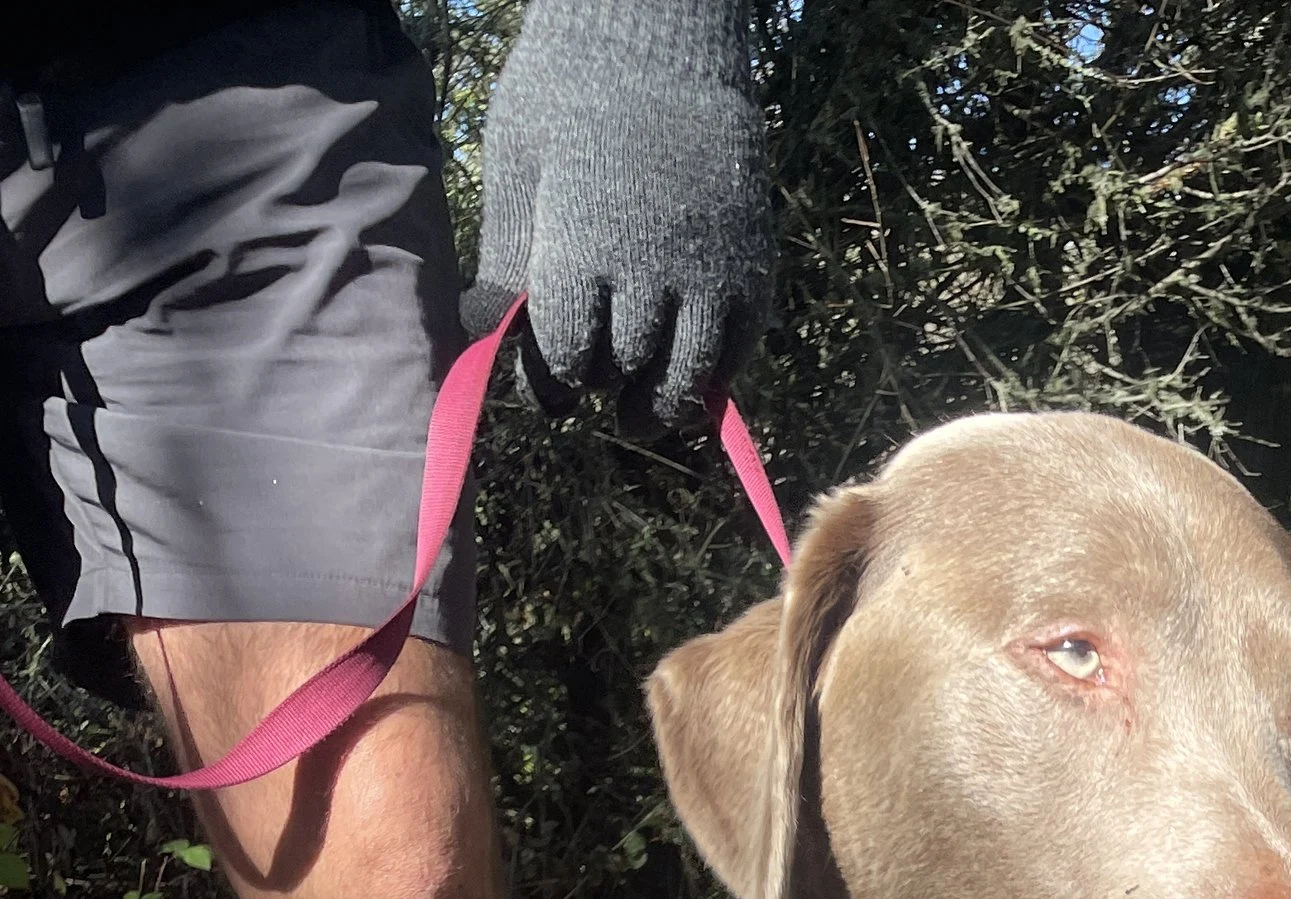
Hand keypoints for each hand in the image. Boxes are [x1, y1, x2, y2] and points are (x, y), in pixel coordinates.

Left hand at [461, 0, 774, 432]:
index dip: (550, 383)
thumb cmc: (570, 89)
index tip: (547, 393)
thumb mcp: (517, 161)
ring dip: (659, 403)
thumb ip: (505, 254)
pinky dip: (713, 373)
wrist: (662, 34)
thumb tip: (485, 333)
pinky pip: (737, 346)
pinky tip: (690, 376)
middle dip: (602, 384)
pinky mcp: (750, 264)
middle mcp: (650, 270)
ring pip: (685, 375)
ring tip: (638, 412)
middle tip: (592, 384)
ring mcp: (709, 270)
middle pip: (624, 368)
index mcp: (581, 247)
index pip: (564, 354)